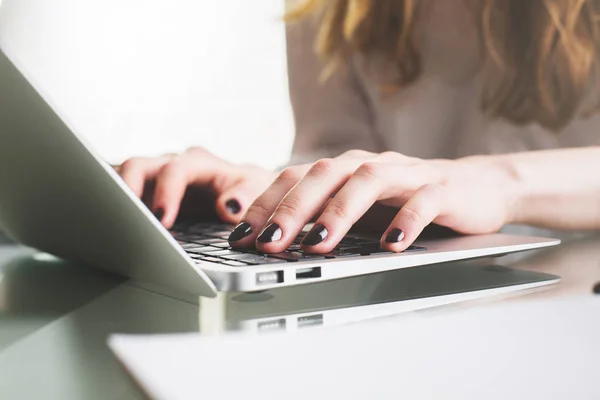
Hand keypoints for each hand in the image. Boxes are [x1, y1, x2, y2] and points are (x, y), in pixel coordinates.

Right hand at [117, 147, 276, 227]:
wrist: (246, 192)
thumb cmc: (250, 189)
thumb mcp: (255, 190)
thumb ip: (245, 196)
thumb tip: (228, 206)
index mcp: (199, 163)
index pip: (176, 170)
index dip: (166, 192)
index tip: (163, 220)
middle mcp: (172, 166)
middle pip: (138, 166)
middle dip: (127, 189)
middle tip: (127, 219)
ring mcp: (156, 179)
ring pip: (123, 178)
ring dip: (115, 198)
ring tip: (111, 224)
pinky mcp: (147, 195)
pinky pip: (124, 195)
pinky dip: (116, 207)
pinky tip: (112, 227)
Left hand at [228, 150, 516, 252]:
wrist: (474, 187)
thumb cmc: (405, 201)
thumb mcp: (359, 207)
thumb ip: (323, 215)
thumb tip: (271, 241)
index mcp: (345, 168)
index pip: (296, 178)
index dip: (266, 204)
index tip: (241, 235)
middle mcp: (370, 164)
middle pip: (324, 175)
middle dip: (292, 209)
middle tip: (268, 243)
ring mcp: (407, 174)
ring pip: (367, 182)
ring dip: (339, 212)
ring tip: (318, 244)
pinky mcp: (442, 189)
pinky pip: (422, 202)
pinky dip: (405, 222)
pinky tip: (391, 246)